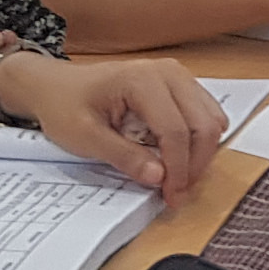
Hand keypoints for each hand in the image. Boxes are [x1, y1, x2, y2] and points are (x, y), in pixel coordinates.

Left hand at [0, 50, 225, 211]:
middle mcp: (169, 73)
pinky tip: (175, 157)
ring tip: (176, 178)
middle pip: (204, 125)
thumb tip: (159, 177)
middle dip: (194, 165)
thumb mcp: (85, 136)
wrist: (56, 86)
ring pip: (211, 121)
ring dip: (200, 154)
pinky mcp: (180, 85)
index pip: (175, 130)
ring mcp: (178, 76)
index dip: (178, 169)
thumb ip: (123, 156)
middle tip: (176, 193)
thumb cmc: (65, 105)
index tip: (171, 196)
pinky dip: (197, 141)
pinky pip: (205, 116)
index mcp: (143, 80)